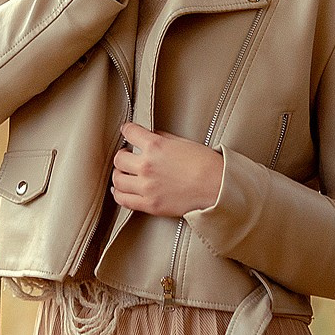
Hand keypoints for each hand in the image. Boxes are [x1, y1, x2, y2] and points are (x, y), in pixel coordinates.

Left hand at [110, 122, 224, 217]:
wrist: (217, 187)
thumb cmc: (206, 165)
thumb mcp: (183, 142)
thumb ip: (162, 138)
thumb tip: (152, 137)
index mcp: (155, 146)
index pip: (129, 132)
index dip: (127, 130)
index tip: (127, 131)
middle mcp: (147, 165)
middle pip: (119, 158)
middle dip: (123, 155)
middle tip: (127, 156)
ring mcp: (146, 186)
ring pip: (117, 179)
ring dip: (119, 174)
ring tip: (124, 174)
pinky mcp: (149, 204)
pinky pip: (124, 200)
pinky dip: (118, 194)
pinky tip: (120, 190)